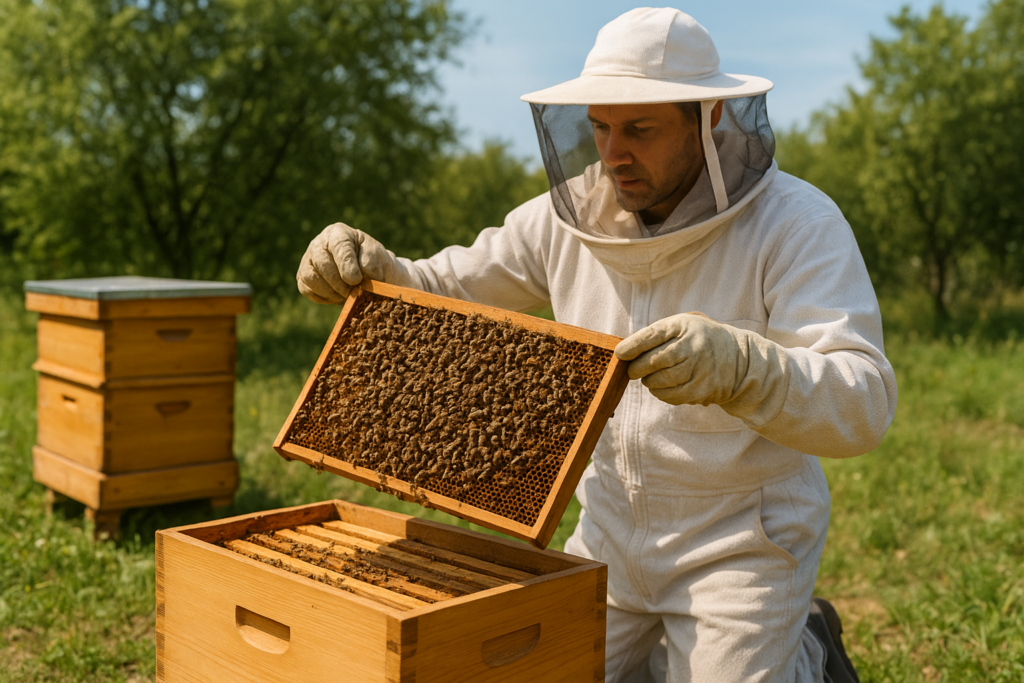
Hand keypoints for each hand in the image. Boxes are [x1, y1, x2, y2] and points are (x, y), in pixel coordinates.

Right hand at [296, 223, 403, 303]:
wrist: (366, 273)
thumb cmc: (371, 261)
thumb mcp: (379, 257)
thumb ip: (372, 262)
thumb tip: (360, 275)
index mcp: (338, 233)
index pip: (339, 245)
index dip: (346, 264)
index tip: (355, 280)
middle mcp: (319, 244)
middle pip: (322, 262)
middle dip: (340, 282)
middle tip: (354, 292)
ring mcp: (308, 260)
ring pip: (311, 278)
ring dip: (332, 292)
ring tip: (348, 295)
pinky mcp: (302, 277)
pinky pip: (307, 290)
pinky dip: (324, 297)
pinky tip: (338, 296)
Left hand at [614, 313, 786, 409]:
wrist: (740, 359)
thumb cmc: (700, 340)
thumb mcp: (684, 326)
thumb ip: (658, 335)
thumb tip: (625, 352)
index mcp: (685, 326)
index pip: (654, 334)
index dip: (633, 345)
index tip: (619, 353)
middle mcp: (694, 346)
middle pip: (656, 361)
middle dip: (638, 368)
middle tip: (633, 370)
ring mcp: (700, 369)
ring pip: (662, 381)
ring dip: (650, 382)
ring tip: (650, 378)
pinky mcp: (703, 389)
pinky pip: (672, 395)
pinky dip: (661, 393)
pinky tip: (662, 387)